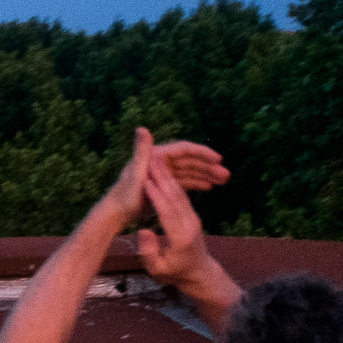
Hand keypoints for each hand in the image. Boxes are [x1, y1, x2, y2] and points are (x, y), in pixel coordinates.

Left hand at [105, 127, 226, 222]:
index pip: (184, 149)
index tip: (220, 159)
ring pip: (188, 171)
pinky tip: (209, 187)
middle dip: (208, 166)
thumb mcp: (136, 173)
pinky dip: (195, 183)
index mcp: (155, 156)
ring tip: (223, 181)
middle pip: (189, 160)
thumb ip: (141, 150)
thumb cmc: (125, 196)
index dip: (202, 153)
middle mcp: (158, 162)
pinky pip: (182, 181)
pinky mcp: (161, 185)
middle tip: (227, 175)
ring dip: (205, 175)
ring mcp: (161, 173)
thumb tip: (142, 128)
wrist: (115, 214)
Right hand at [133, 146, 214, 288]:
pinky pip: (182, 196)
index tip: (145, 181)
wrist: (199, 274)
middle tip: (150, 160)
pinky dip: (173, 182)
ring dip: (168, 175)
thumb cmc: (174, 274)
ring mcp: (193, 218)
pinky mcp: (193, 215)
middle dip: (162, 177)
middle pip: (175, 197)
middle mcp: (190, 224)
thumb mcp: (158, 270)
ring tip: (155, 159)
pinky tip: (164, 171)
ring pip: (180, 193)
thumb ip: (149, 251)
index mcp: (180, 237)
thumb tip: (143, 230)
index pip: (167, 212)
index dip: (156, 196)